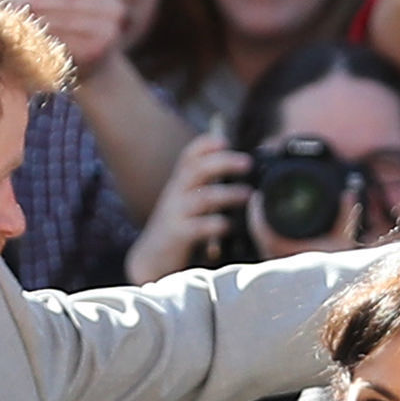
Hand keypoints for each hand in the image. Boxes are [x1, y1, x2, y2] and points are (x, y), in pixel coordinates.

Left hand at [21, 0, 126, 78]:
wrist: (95, 61)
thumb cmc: (76, 23)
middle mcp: (114, 7)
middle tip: (18, 1)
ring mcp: (109, 29)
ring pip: (68, 20)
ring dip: (41, 18)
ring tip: (20, 17)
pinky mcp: (98, 50)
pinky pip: (68, 41)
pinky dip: (48, 37)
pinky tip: (32, 35)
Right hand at [124, 133, 250, 285]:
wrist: (150, 259)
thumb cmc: (177, 230)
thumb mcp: (188, 205)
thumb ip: (207, 190)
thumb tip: (241, 181)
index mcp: (180, 185)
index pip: (189, 157)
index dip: (204, 145)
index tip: (224, 140)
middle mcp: (175, 195)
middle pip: (196, 169)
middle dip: (223, 162)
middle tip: (247, 162)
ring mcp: (175, 215)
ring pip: (202, 198)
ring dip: (228, 194)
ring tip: (248, 194)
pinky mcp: (177, 236)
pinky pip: (198, 227)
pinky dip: (216, 224)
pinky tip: (230, 226)